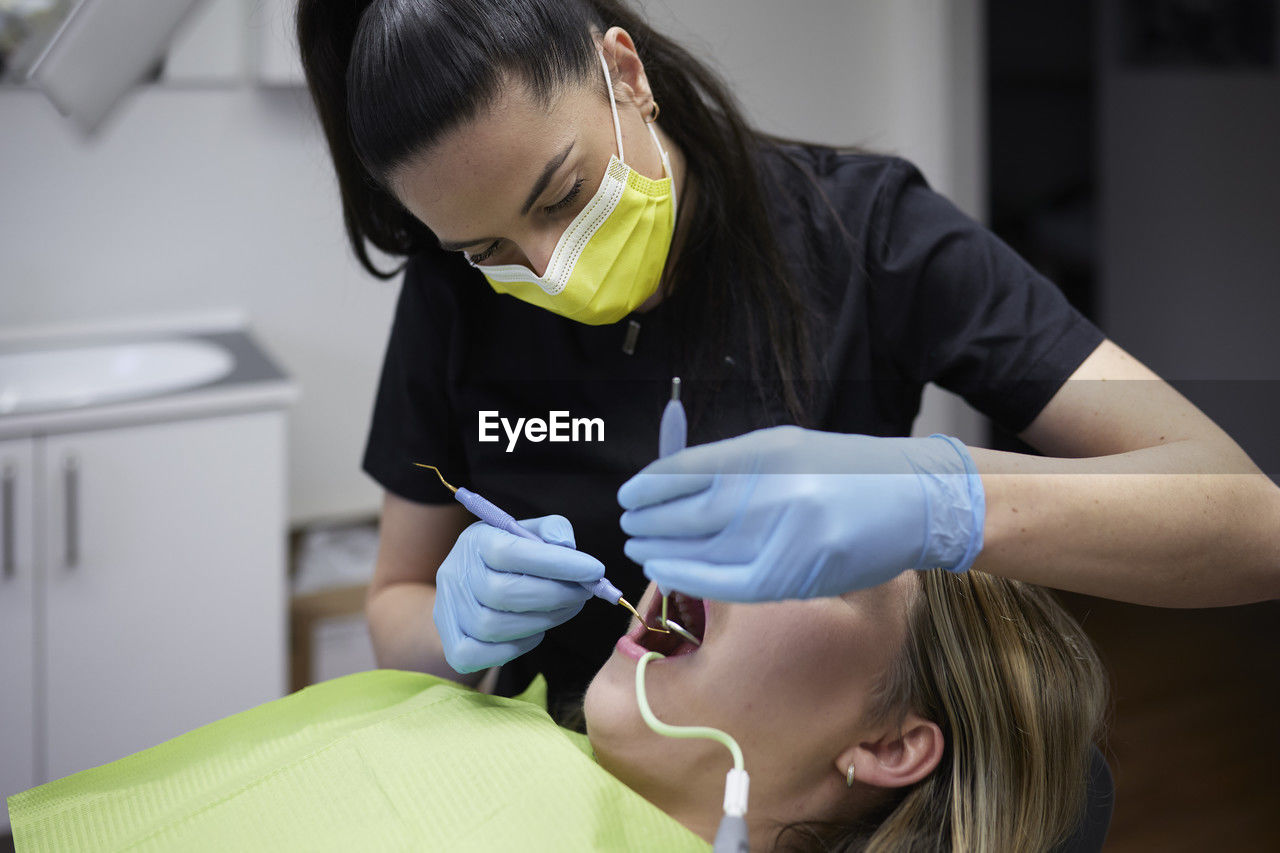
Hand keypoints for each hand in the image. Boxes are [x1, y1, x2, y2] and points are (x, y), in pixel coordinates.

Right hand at [434, 515, 603, 672]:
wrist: (471, 591)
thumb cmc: (512, 558)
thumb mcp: (529, 532)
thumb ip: (552, 531)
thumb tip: (566, 546)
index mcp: (475, 540)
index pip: (512, 552)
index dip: (557, 563)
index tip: (595, 570)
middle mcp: (455, 574)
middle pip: (504, 594)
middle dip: (556, 596)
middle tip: (585, 593)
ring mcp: (448, 612)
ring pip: (496, 626)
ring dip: (543, 621)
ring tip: (566, 608)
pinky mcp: (452, 646)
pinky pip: (485, 654)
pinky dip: (518, 646)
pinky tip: (537, 632)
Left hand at [618, 425, 984, 601]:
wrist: (917, 499)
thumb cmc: (847, 471)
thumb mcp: (788, 448)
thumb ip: (733, 465)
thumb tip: (672, 485)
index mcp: (768, 451)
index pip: (688, 470)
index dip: (650, 486)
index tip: (629, 495)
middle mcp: (774, 491)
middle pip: (689, 512)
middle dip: (649, 521)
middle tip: (627, 525)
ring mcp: (786, 535)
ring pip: (703, 549)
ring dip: (662, 550)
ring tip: (640, 549)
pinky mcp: (798, 574)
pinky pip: (728, 582)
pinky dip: (690, 577)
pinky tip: (666, 572)